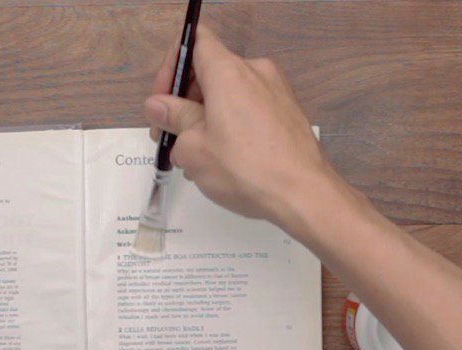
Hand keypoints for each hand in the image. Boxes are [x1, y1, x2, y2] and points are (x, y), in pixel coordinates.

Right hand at [144, 25, 337, 227]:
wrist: (303, 194)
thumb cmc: (246, 169)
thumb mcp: (194, 148)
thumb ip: (174, 120)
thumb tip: (158, 106)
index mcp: (228, 71)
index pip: (194, 43)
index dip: (171, 69)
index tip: (162, 104)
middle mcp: (256, 72)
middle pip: (211, 73)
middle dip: (186, 103)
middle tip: (173, 138)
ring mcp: (277, 93)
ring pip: (231, 97)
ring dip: (208, 120)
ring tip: (199, 159)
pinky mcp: (289, 115)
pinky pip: (252, 112)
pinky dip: (233, 128)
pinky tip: (227, 162)